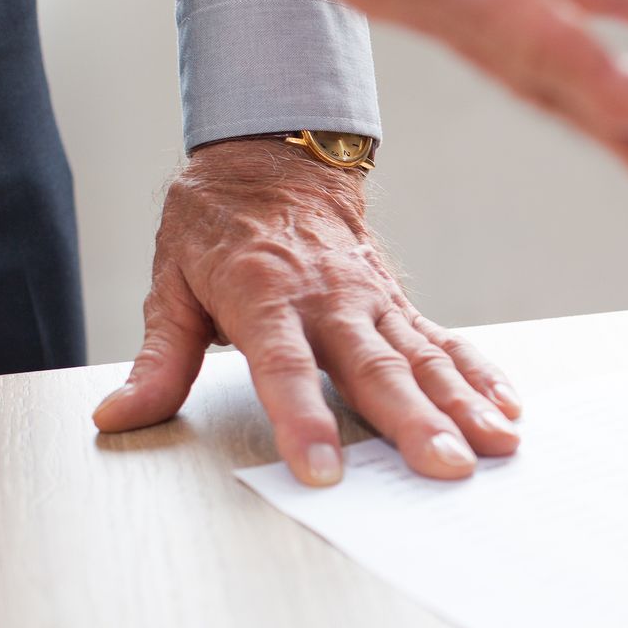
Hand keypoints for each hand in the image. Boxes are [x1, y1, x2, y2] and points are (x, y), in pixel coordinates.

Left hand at [92, 140, 522, 485]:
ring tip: (497, 447)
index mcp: (264, 297)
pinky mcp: (400, 306)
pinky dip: (481, 376)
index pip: (286, 369)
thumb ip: (158, 360)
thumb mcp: (170, 285)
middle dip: (414, 423)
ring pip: (423, 360)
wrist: (275, 157)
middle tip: (446, 468)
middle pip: (376, 371)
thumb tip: (118, 417)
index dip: (303, 420)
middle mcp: (329, 301)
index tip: (323, 470)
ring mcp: (373, 303)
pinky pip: (446, 344)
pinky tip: (510, 411)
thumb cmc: (217, 225)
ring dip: (463, 406)